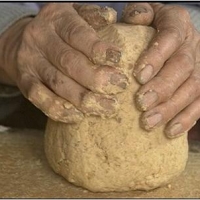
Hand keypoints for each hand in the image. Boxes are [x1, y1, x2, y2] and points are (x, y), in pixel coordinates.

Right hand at [0, 3, 127, 122]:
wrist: (20, 41)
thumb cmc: (57, 30)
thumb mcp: (72, 15)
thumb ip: (91, 15)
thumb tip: (110, 17)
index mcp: (56, 20)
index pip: (78, 34)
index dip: (98, 49)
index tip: (118, 60)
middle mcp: (40, 40)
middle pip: (70, 62)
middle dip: (96, 79)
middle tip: (119, 87)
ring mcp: (30, 63)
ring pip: (58, 84)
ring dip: (84, 99)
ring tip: (107, 107)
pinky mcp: (25, 82)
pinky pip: (41, 99)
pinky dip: (59, 110)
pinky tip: (78, 116)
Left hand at [122, 3, 199, 137]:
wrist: (173, 35)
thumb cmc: (152, 27)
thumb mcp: (147, 15)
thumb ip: (139, 13)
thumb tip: (135, 18)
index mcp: (177, 24)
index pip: (170, 38)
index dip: (156, 57)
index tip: (139, 76)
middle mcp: (192, 46)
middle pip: (182, 68)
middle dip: (162, 88)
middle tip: (141, 104)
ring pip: (192, 90)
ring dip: (171, 109)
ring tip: (150, 123)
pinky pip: (199, 104)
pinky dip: (185, 119)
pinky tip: (170, 131)